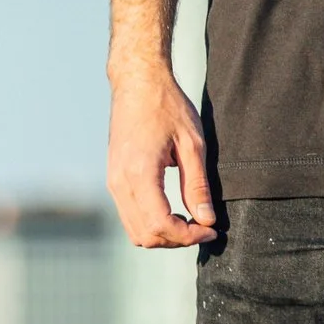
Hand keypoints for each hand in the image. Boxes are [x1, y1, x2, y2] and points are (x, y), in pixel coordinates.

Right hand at [107, 67, 217, 246]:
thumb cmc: (167, 106)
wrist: (137, 83)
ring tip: (191, 222)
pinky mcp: (113, 178)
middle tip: (204, 228)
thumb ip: (197, 186)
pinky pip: (129, 215)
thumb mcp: (192, 144)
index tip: (210, 231)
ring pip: (135, 230)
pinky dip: (151, 223)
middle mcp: (120, 182)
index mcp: (139, 173)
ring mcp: (113, 181)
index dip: (188, 236)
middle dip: (177, 239)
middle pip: (145, 235)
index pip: (160, 225)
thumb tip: (206, 220)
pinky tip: (174, 212)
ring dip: (163, 235)